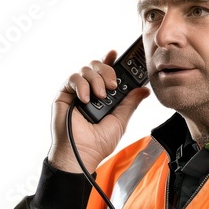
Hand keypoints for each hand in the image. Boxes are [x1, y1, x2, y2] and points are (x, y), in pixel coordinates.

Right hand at [47, 50, 149, 172]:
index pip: (108, 74)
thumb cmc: (99, 143)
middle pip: (97, 67)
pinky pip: (73, 78)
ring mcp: (77, 93)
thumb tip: (144, 89)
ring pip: (86, 70)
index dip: (112, 62)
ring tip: (100, 96)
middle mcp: (90, 92)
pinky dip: (81, 85)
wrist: (81, 154)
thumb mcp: (121, 121)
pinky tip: (86, 99)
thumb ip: (131, 103)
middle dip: (107, 71)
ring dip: (96, 80)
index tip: (117, 54)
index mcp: (104, 97)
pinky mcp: (64, 95)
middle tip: (112, 85)